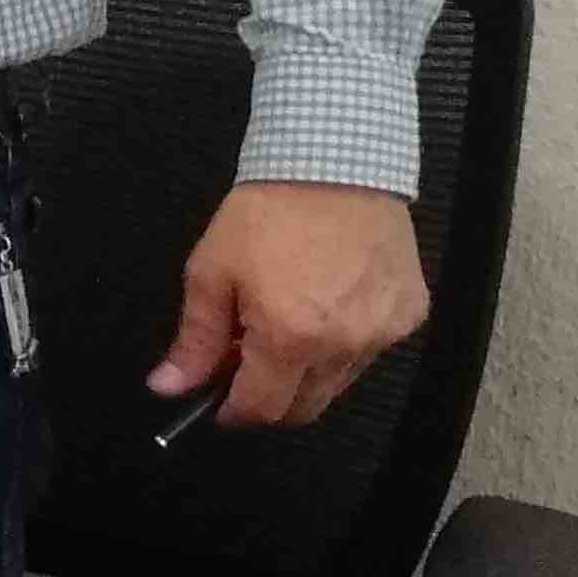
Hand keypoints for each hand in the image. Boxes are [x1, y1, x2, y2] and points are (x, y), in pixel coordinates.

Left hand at [153, 179, 427, 428]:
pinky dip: (344, 344)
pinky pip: (370, 351)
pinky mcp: (410, 315)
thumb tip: (168, 387)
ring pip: (337, 383)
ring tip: (287, 323)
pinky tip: (327, 305)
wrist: (336, 163)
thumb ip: (195, 339)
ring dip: (306, 372)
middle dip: (268, 398)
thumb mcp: (212, 272)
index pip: (261, 410)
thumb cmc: (268, 213)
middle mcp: (344, 345)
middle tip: (246, 361)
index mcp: (291, 337)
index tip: (216, 402)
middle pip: (303, 408)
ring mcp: (383, 332)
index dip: (232, 413)